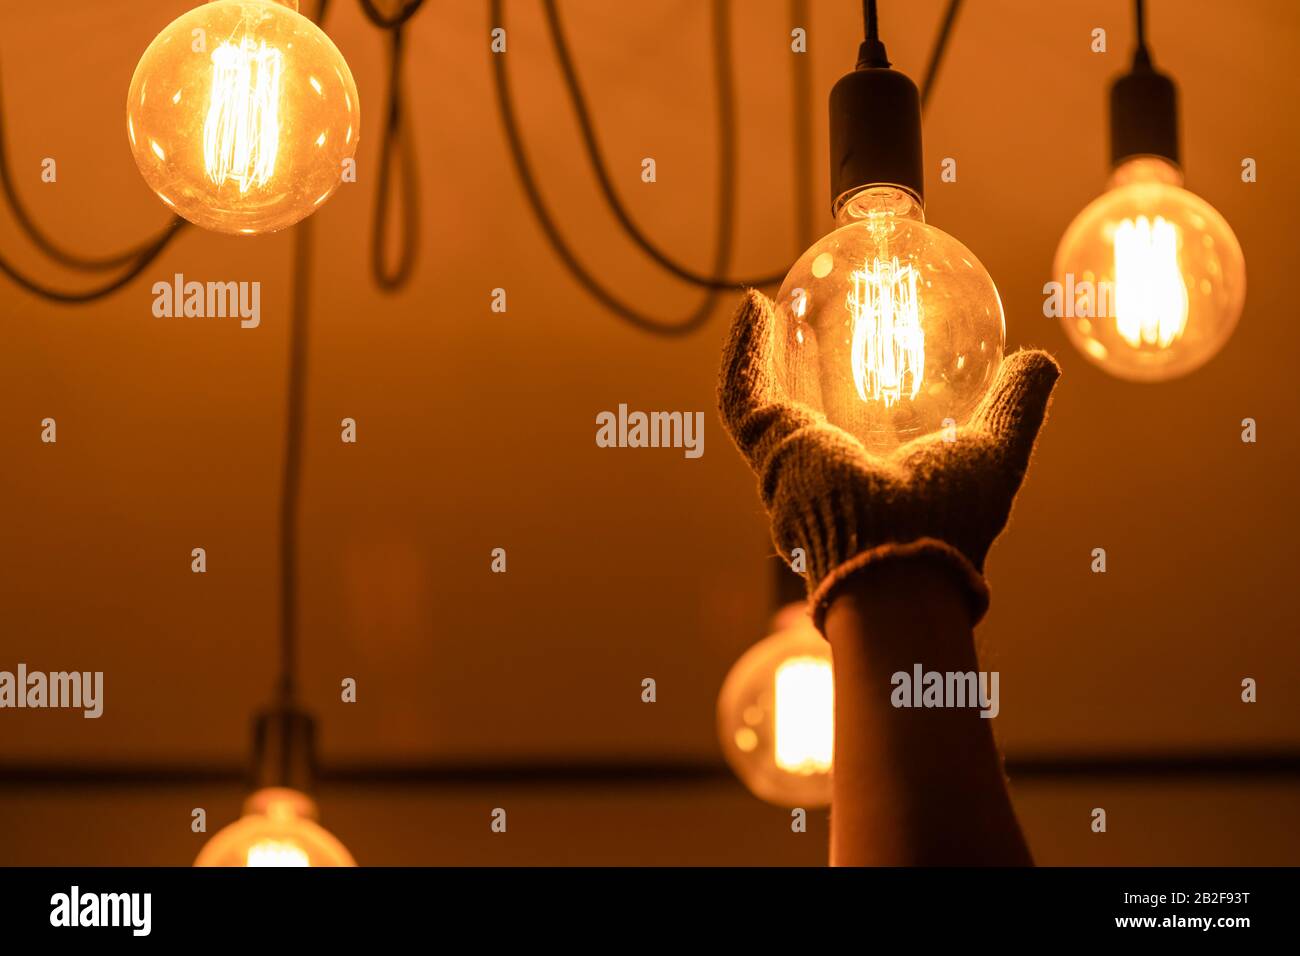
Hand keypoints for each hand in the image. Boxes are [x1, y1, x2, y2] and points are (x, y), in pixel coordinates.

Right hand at [717, 290, 1060, 629]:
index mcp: (871, 476)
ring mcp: (788, 463)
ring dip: (762, 351)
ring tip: (769, 307)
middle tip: (808, 318)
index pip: (855, 419)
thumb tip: (1038, 360)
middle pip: (802, 407)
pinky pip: (746, 392)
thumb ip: (1016, 403)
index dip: (850, 381)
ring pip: (766, 397)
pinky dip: (744, 350)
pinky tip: (753, 308)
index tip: (861, 340)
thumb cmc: (949, 518)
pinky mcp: (770, 447)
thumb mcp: (998, 450)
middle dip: (798, 364)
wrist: (900, 558)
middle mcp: (823, 473)